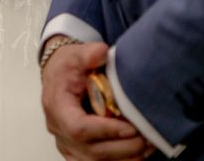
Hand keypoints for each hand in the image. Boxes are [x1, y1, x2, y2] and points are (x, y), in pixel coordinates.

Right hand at [42, 40, 152, 159]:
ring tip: (147, 147)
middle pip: (90, 150)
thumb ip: (89, 54)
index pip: (78, 128)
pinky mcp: (74, 150)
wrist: (57, 74)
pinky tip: (135, 155)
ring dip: (122, 158)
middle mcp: (57, 128)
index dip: (105, 131)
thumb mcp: (77, 54)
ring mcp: (65, 142)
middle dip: (122, 148)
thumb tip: (102, 53)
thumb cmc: (67, 67)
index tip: (130, 127)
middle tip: (147, 139)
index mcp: (57, 105)